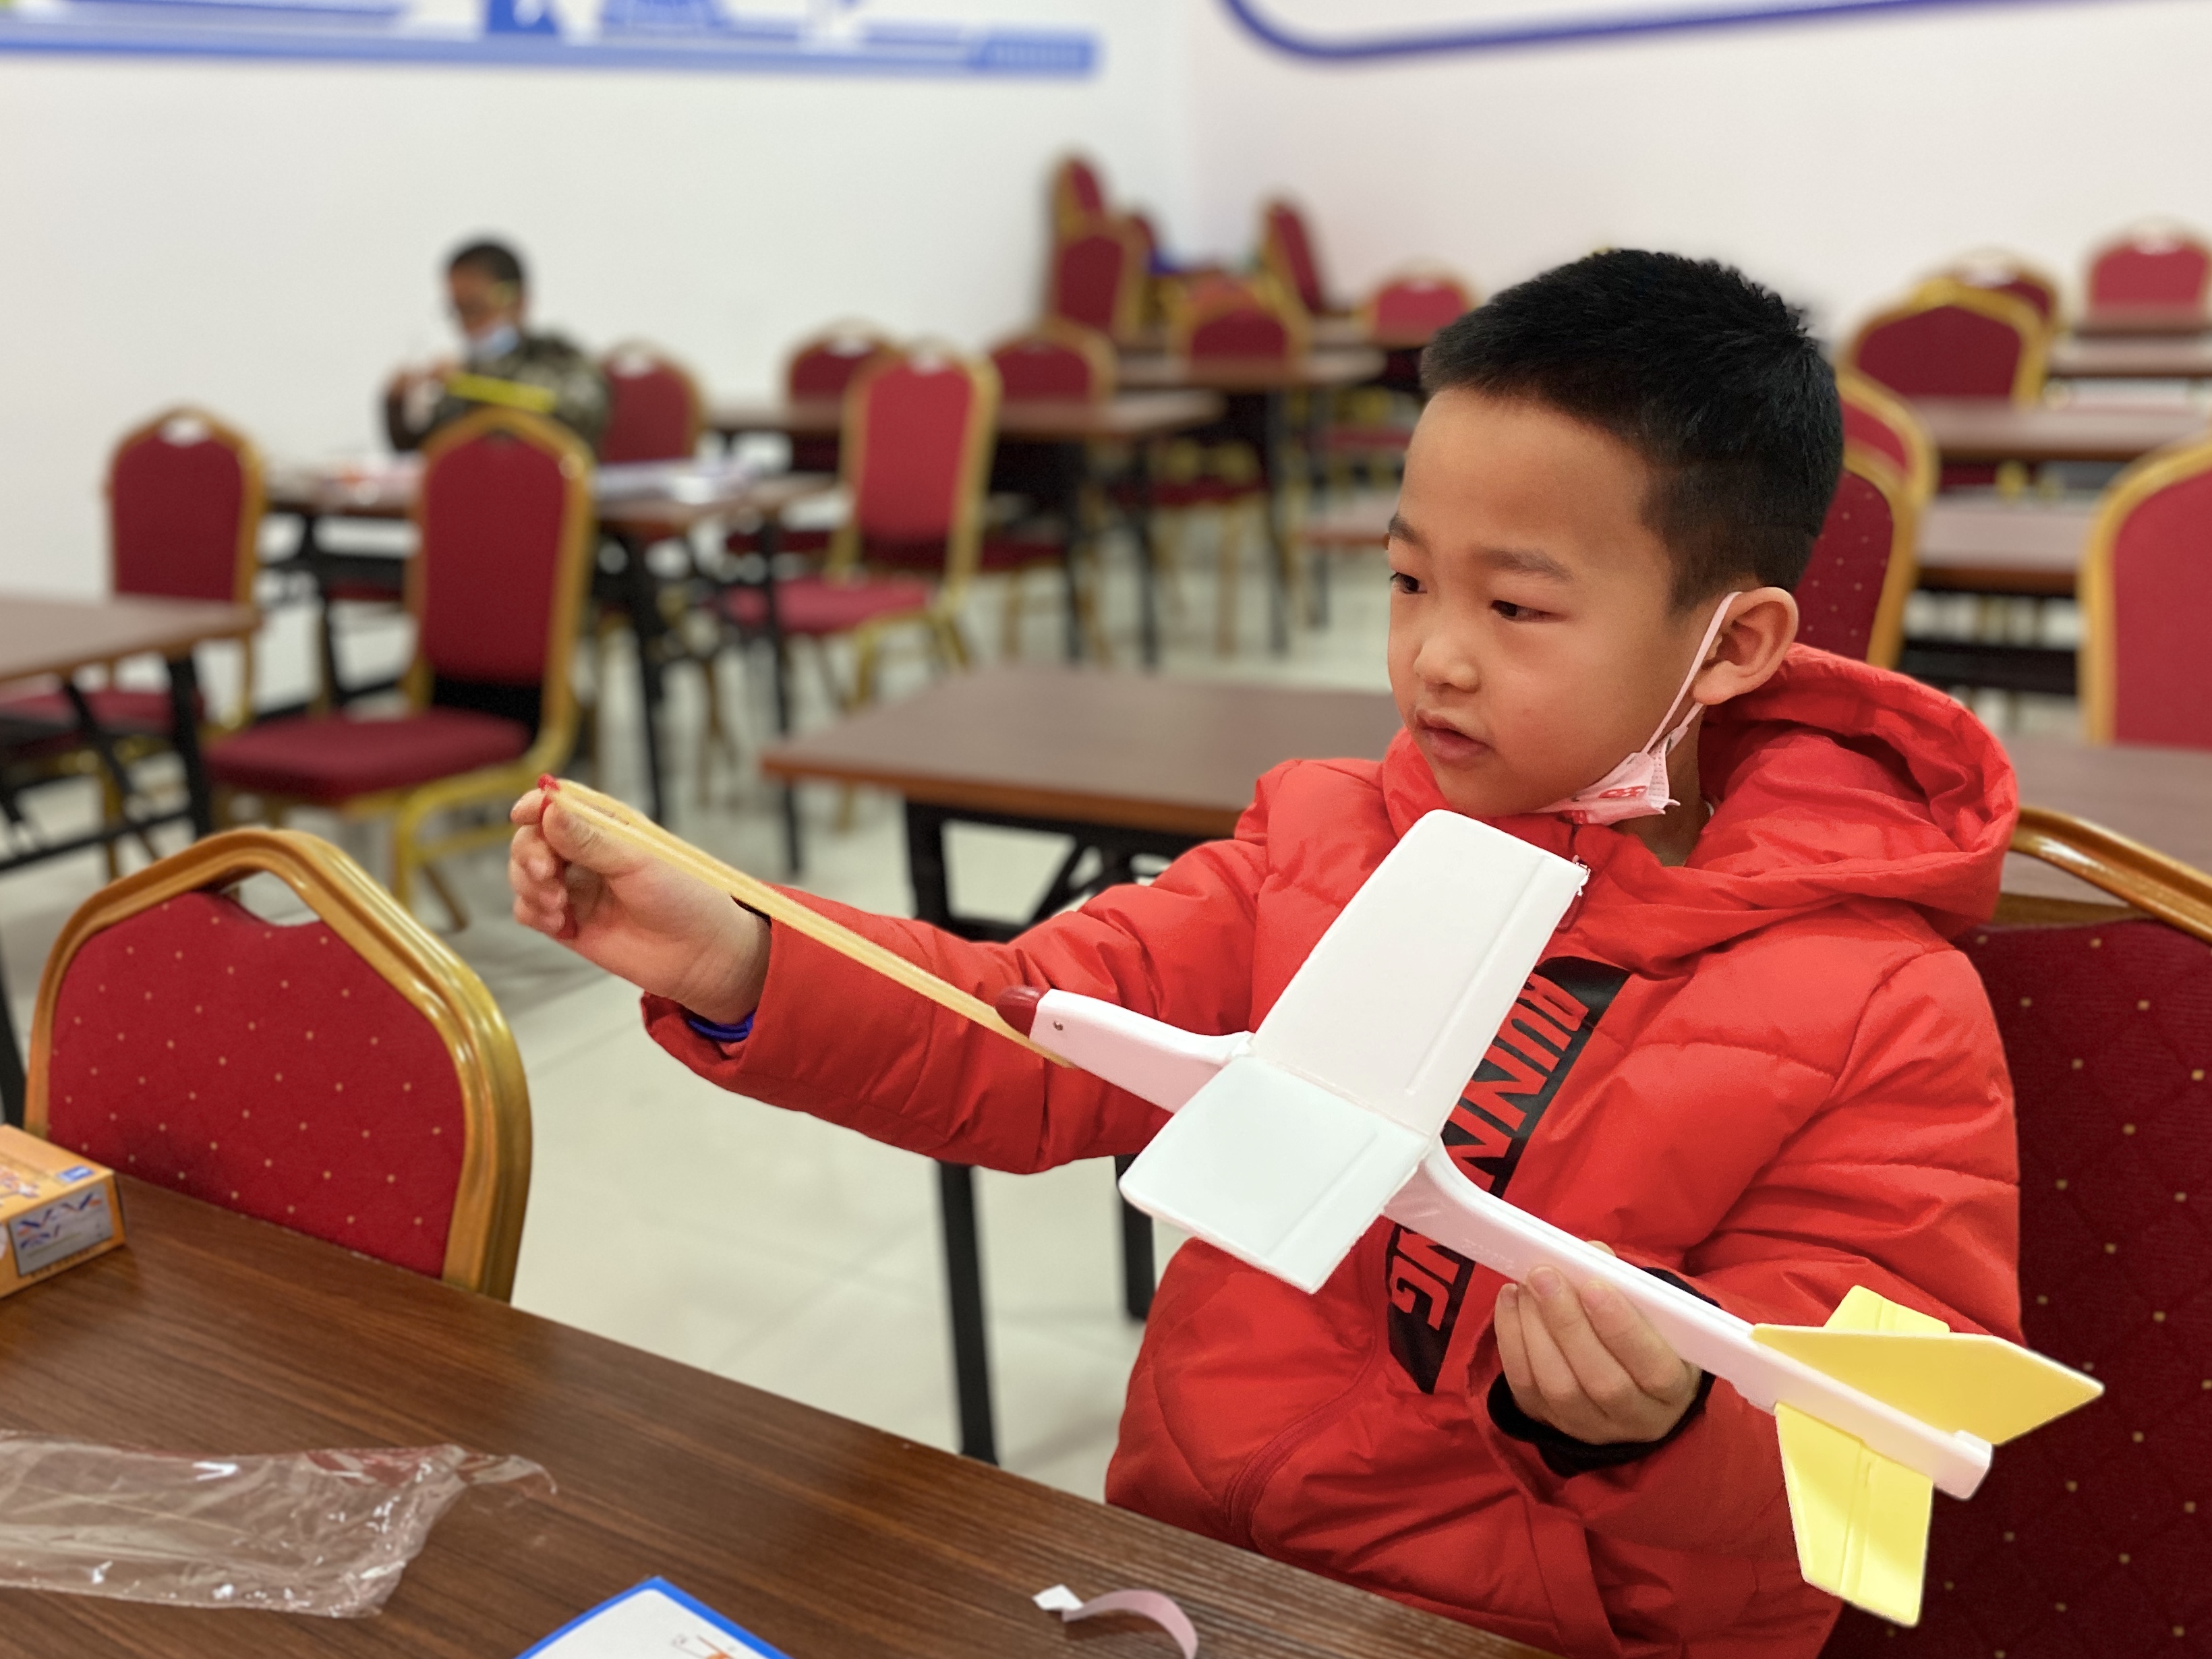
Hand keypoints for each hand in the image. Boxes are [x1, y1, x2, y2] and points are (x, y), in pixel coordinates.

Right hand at [507, 789, 768, 1022]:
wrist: (700, 953)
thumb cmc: (684, 897)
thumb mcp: (637, 861)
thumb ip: (589, 839)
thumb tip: (549, 807)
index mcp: (607, 826)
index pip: (557, 804)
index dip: (535, 806)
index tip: (523, 815)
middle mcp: (585, 853)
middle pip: (531, 839)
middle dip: (529, 854)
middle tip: (547, 874)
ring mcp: (574, 887)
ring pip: (523, 874)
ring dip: (530, 887)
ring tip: (560, 906)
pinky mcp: (567, 920)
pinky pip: (528, 909)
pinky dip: (533, 913)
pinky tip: (561, 924)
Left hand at [1494, 1246, 1701, 1444]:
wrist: (1629, 1389)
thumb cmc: (1646, 1338)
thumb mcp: (1656, 1316)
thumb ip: (1629, 1285)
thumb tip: (1593, 1254)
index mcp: (1674, 1390)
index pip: (1654, 1369)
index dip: (1623, 1328)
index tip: (1594, 1286)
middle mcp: (1635, 1417)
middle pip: (1601, 1380)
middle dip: (1567, 1323)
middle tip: (1545, 1275)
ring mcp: (1590, 1427)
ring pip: (1559, 1386)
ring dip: (1535, 1328)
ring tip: (1528, 1285)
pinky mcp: (1551, 1422)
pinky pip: (1525, 1386)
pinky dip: (1513, 1340)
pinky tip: (1512, 1300)